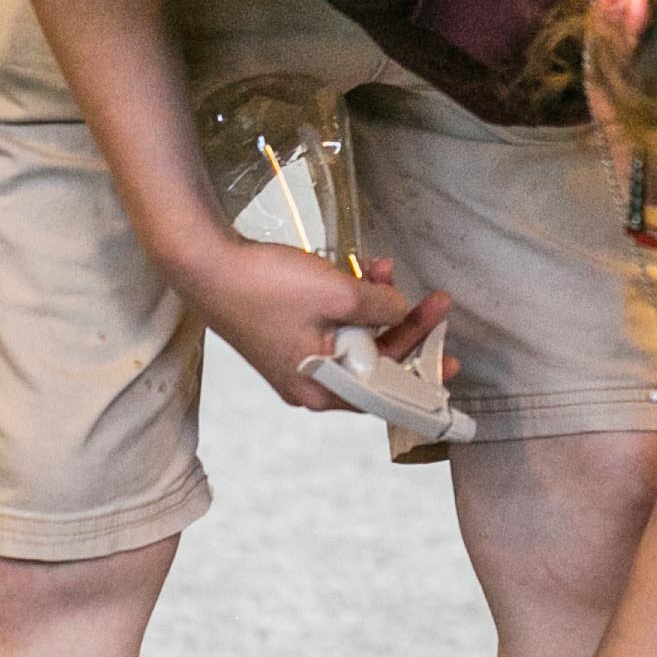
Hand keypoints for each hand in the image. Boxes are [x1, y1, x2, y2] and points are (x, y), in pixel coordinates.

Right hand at [160, 235, 447, 411]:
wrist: (203, 262)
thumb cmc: (266, 286)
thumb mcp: (338, 294)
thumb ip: (381, 308)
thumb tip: (400, 310)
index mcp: (321, 390)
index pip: (386, 394)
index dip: (423, 375)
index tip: (452, 362)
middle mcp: (309, 384)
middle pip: (374, 364)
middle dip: (404, 328)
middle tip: (436, 303)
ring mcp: (296, 359)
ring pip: (355, 340)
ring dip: (377, 306)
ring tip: (388, 270)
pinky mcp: (286, 334)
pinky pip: (333, 325)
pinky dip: (351, 302)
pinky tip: (363, 270)